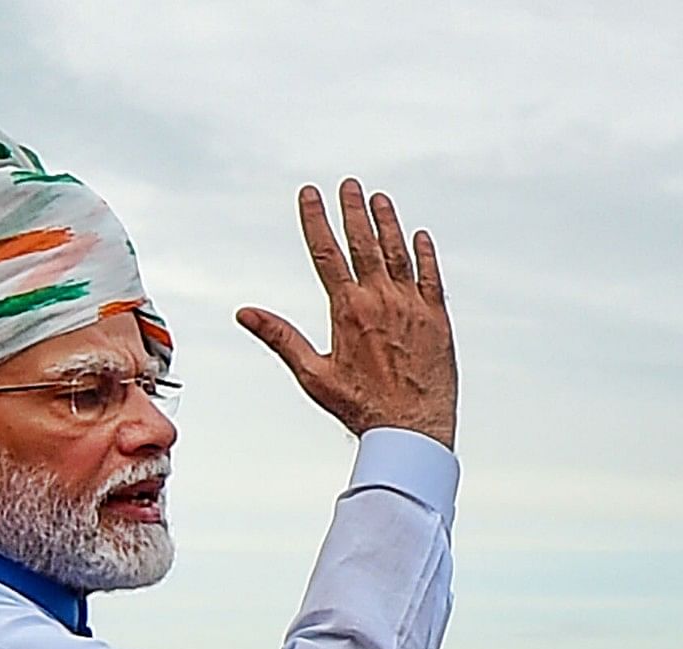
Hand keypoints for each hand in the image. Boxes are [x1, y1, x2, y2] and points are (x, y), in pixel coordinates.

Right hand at [238, 179, 457, 446]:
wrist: (413, 430)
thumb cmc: (361, 408)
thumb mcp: (314, 375)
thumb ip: (281, 337)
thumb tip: (244, 312)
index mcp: (348, 309)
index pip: (327, 251)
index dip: (316, 219)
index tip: (310, 194)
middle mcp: (381, 300)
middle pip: (364, 243)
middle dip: (353, 210)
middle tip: (349, 185)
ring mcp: (413, 307)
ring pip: (399, 253)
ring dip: (388, 223)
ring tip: (379, 199)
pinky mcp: (438, 320)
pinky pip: (432, 278)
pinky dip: (425, 255)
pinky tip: (420, 236)